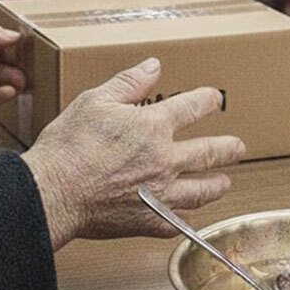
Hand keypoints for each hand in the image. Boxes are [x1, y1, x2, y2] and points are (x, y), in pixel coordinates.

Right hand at [22, 58, 245, 250]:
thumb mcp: (94, 102)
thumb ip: (127, 83)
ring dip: (217, 185)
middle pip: (209, 152)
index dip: (207, 101)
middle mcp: (164, 161)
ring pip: (202, 191)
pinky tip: (189, 218)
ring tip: (225, 183)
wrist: (52, 193)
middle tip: (237, 147)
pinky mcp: (149, 222)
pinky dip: (186, 219)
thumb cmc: (67, 148)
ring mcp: (161, 194)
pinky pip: (178, 222)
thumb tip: (153, 67)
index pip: (191, 107)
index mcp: (152, 127)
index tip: (215, 99)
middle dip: (227, 148)